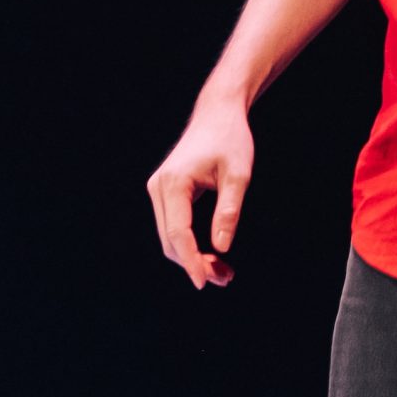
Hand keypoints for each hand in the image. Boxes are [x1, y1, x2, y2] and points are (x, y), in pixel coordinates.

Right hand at [146, 99, 253, 289]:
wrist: (218, 113)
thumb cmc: (231, 140)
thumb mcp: (238, 174)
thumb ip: (229, 210)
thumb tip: (221, 248)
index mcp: (174, 183)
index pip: (178, 233)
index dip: (191, 261)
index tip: (205, 282)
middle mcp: (158, 187)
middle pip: (170, 240)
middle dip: (195, 263)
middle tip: (226, 278)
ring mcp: (158, 189)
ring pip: (170, 236)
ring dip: (192, 257)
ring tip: (223, 271)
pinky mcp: (164, 191)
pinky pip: (173, 226)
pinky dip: (190, 243)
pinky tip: (212, 254)